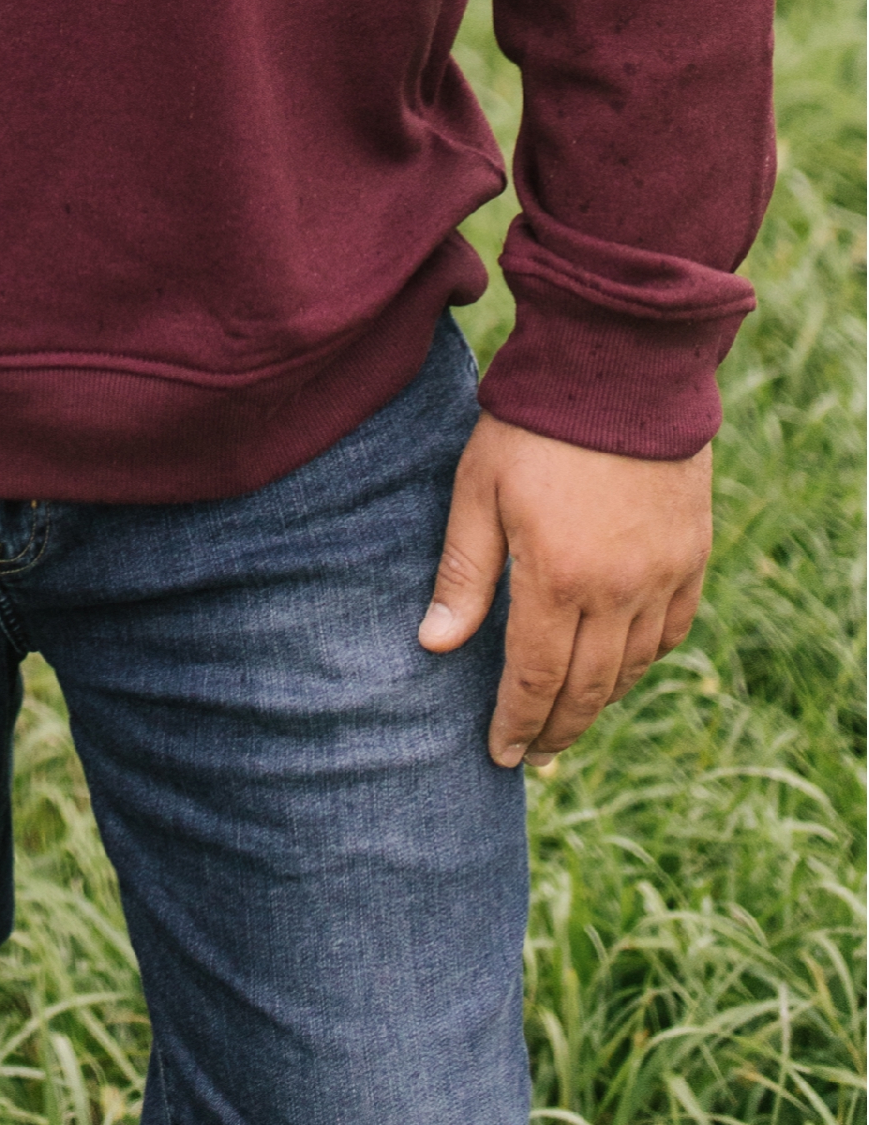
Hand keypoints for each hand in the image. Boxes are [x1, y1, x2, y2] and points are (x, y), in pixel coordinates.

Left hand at [419, 409, 712, 765]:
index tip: (500, 754)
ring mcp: (662, 576)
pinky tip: (622, 667)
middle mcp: (618, 593)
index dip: (517, 723)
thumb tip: (435, 645)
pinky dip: (645, 660)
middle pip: (588, 689)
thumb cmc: (534, 424)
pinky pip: (671, 632)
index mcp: (558, 581)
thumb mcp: (478, 490)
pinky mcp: (691, 555)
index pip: (537, 680)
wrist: (620, 367)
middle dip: (556, 730)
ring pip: (633, 668)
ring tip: (569, 718)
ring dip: (599, 700)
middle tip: (534, 757)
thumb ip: (464, 574)